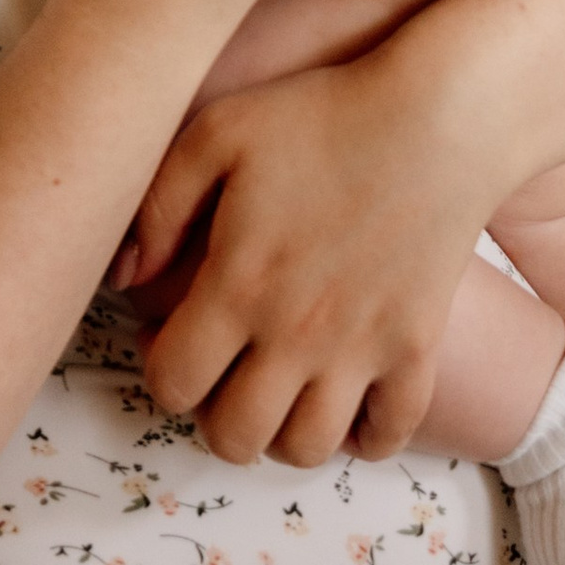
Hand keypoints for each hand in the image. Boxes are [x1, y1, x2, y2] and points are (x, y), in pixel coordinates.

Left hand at [127, 54, 491, 466]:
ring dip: (281, 435)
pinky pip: (388, 434)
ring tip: (279, 392)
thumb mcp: (219, 133)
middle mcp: (294, 335)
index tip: (171, 339)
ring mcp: (360, 350)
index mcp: (238, 286)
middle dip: (213, 417)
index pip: (174, 384)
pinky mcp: (415, 349)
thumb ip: (158, 206)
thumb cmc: (323, 115)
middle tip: (222, 375)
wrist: (439, 118)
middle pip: (235, 435)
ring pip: (305, 449)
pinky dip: (363, 436)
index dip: (161, 372)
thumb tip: (125, 276)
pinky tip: (348, 401)